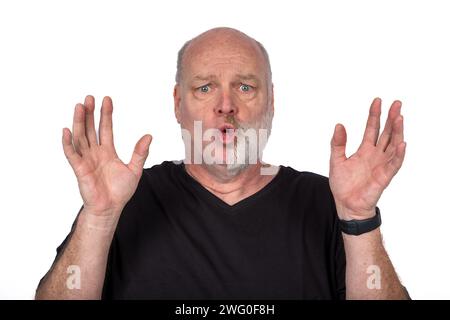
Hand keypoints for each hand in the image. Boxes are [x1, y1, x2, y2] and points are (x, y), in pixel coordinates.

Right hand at [62, 96, 151, 215]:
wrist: (111, 208)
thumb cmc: (120, 191)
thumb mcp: (134, 169)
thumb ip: (140, 153)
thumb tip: (149, 136)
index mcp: (107, 152)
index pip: (105, 128)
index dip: (106, 114)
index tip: (106, 100)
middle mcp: (95, 153)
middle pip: (90, 129)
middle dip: (90, 113)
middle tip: (89, 98)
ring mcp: (86, 160)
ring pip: (80, 137)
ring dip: (79, 122)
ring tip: (80, 107)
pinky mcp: (79, 169)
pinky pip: (72, 154)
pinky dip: (68, 143)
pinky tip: (67, 130)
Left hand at [329, 98, 405, 219]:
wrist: (346, 204)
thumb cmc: (343, 184)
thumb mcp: (336, 160)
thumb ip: (337, 143)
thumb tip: (339, 125)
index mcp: (365, 150)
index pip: (372, 128)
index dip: (374, 115)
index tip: (378, 101)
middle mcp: (376, 155)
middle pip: (386, 133)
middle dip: (391, 118)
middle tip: (397, 103)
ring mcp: (382, 165)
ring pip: (393, 145)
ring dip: (397, 132)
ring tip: (399, 118)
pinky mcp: (384, 176)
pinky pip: (394, 164)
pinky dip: (398, 154)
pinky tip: (402, 144)